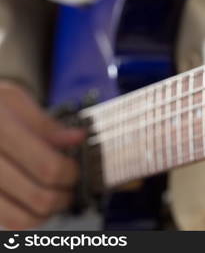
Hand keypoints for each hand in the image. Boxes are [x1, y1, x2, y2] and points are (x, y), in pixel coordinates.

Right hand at [0, 82, 84, 228]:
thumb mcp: (13, 101)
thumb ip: (45, 124)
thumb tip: (77, 138)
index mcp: (1, 131)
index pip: (48, 167)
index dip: (71, 173)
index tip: (76, 168)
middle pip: (40, 197)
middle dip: (65, 195)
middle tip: (71, 185)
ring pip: (23, 219)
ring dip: (48, 211)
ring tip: (56, 196)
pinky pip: (8, 222)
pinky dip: (27, 217)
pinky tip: (33, 201)